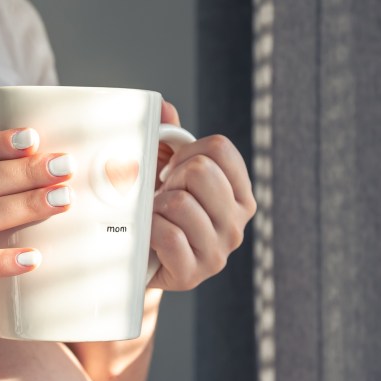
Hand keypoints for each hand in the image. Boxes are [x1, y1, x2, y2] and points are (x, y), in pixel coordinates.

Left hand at [148, 100, 256, 291]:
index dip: (187, 151)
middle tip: (163, 197)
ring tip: (155, 219)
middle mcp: (237, 224)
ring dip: (155, 207)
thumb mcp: (166, 169)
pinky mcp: (193, 274)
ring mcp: (218, 252)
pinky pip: (167, 234)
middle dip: (171, 179)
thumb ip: (169, 136)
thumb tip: (162, 107)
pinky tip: (149, 237)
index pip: (220, 148)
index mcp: (240, 195)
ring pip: (180, 203)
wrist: (139, 259)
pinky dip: (149, 229)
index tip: (174, 169)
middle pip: (201, 171)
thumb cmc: (157, 210)